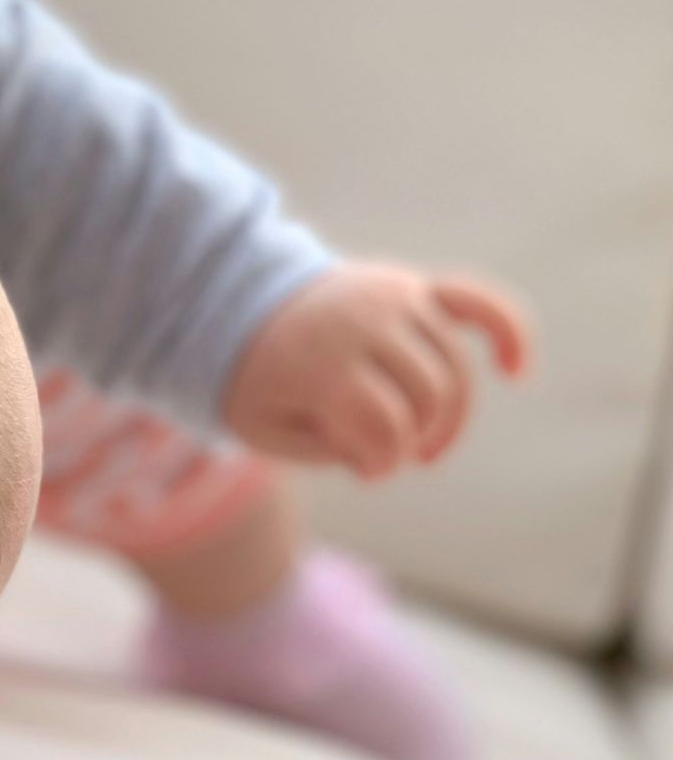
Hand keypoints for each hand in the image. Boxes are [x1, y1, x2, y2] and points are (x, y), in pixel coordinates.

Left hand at [224, 262, 530, 478]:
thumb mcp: (269, 428)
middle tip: (389, 458)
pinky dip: (507, 333)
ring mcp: (395, 297)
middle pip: (429, 398)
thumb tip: (392, 452)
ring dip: (448, 416)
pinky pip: (478, 303)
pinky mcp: (415, 286)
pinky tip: (516, 373)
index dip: (381, 462)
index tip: (364, 472)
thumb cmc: (258, 381)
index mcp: (319, 359)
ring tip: (418, 441)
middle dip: (415, 440)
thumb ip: (332, 448)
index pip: (386, 427)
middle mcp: (364, 320)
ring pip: (455, 371)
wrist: (243, 305)